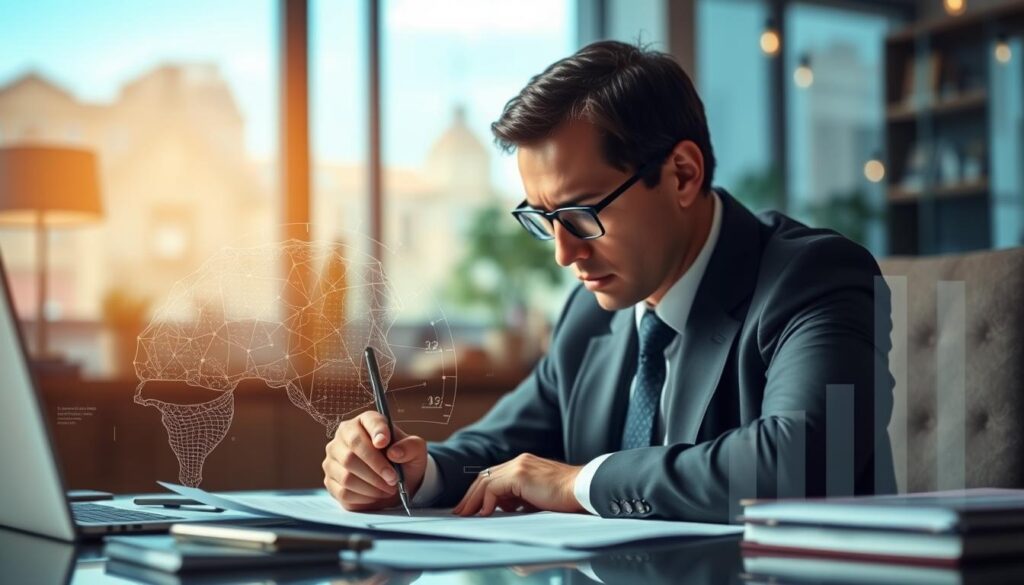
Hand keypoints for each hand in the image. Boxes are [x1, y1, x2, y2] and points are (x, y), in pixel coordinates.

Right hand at [323, 411, 427, 510]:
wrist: (395, 481)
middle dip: (376, 469)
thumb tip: (394, 452)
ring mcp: (333, 459)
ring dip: (372, 486)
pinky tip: (375, 494)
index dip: (376, 432)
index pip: (368, 422)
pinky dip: (363, 497)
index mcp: (365, 421)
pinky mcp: (330, 480)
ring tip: (388, 488)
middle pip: (352, 453)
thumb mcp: (416, 450)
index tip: (384, 443)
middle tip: (394, 479)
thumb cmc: (403, 460)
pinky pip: (343, 492)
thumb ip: (410, 446)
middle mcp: (344, 436)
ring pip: (347, 476)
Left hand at [453, 453, 583, 516]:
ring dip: (473, 499)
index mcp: (524, 465)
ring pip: (486, 481)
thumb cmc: (567, 498)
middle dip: (471, 496)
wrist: (584, 490)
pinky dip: (486, 501)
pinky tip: (484, 514)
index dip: (480, 492)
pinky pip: (494, 487)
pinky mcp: (520, 474)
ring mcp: (520, 465)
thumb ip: (521, 500)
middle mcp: (520, 461)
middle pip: (485, 476)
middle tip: (461, 512)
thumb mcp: (538, 498)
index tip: (472, 508)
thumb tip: (502, 510)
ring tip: (466, 515)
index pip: (494, 476)